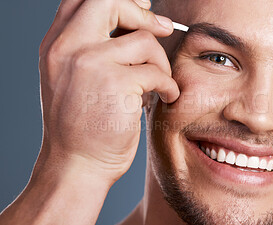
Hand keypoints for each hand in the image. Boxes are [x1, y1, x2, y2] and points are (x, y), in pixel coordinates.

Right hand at [36, 0, 179, 183]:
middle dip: (143, 14)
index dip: (118, 0)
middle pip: (109, 1)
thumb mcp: (74, 80)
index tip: (143, 9)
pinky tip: (164, 97)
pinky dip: (168, 85)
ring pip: (144, 40)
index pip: (82, 0)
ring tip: (158, 84)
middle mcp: (67, 48)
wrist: (76, 165)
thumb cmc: (82, 126)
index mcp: (57, 46)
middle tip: (164, 28)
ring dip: (161, 63)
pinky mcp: (116, 84)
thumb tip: (137, 22)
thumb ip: (94, 49)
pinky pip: (157, 72)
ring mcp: (90, 63)